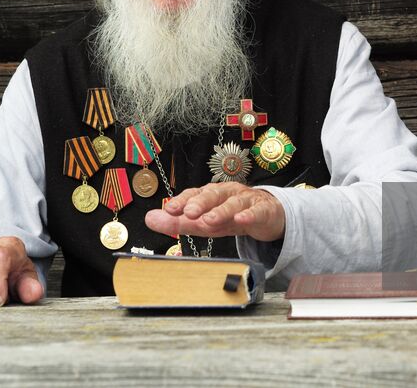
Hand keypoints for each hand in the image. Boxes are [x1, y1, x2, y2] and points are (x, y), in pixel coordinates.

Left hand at [144, 182, 285, 241]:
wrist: (266, 216)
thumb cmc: (231, 217)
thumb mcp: (203, 222)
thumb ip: (177, 222)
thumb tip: (149, 218)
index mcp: (210, 194)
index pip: (194, 195)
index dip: (182, 201)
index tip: (169, 210)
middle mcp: (226, 193)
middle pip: (212, 194)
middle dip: (200, 203)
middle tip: (189, 213)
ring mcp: (245, 200)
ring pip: (233, 203)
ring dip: (221, 210)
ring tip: (209, 220)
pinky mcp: (262, 210)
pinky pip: (256, 211)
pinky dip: (249, 215)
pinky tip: (241, 219)